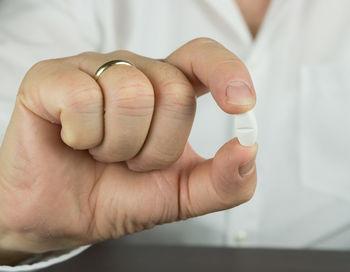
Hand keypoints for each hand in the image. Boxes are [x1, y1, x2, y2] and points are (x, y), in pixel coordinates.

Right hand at [0, 38, 256, 264]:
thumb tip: (249, 150)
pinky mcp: (52, 77)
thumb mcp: (182, 196)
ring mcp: (93, 70)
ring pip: (132, 96)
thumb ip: (224, 181)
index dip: (226, 74)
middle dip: (156, 148)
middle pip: (174, 91)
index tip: (240, 105)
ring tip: (101, 154)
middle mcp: (133, 72)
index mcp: (167, 90)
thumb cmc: (120, 196)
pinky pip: (84, 99)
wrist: (61, 216)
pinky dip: (83, 138)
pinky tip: (73, 141)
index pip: (203, 58)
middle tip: (131, 162)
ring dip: (119, 147)